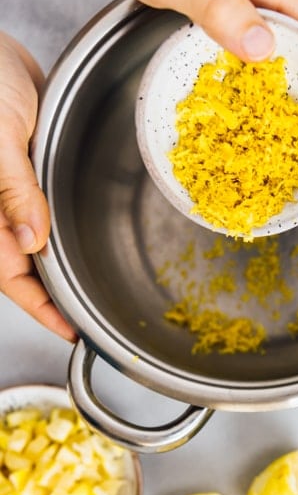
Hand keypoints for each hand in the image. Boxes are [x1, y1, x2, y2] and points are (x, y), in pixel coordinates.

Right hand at [0, 33, 75, 340]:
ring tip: (91, 282)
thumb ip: (13, 189)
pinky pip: (39, 206)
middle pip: (21, 263)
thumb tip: (31, 243)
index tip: (69, 329)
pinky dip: (57, 223)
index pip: (9, 272)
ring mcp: (8, 186)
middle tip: (89, 314)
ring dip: (57, 260)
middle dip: (52, 292)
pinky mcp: (25, 165)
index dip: (39, 306)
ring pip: (32, 238)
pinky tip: (78, 231)